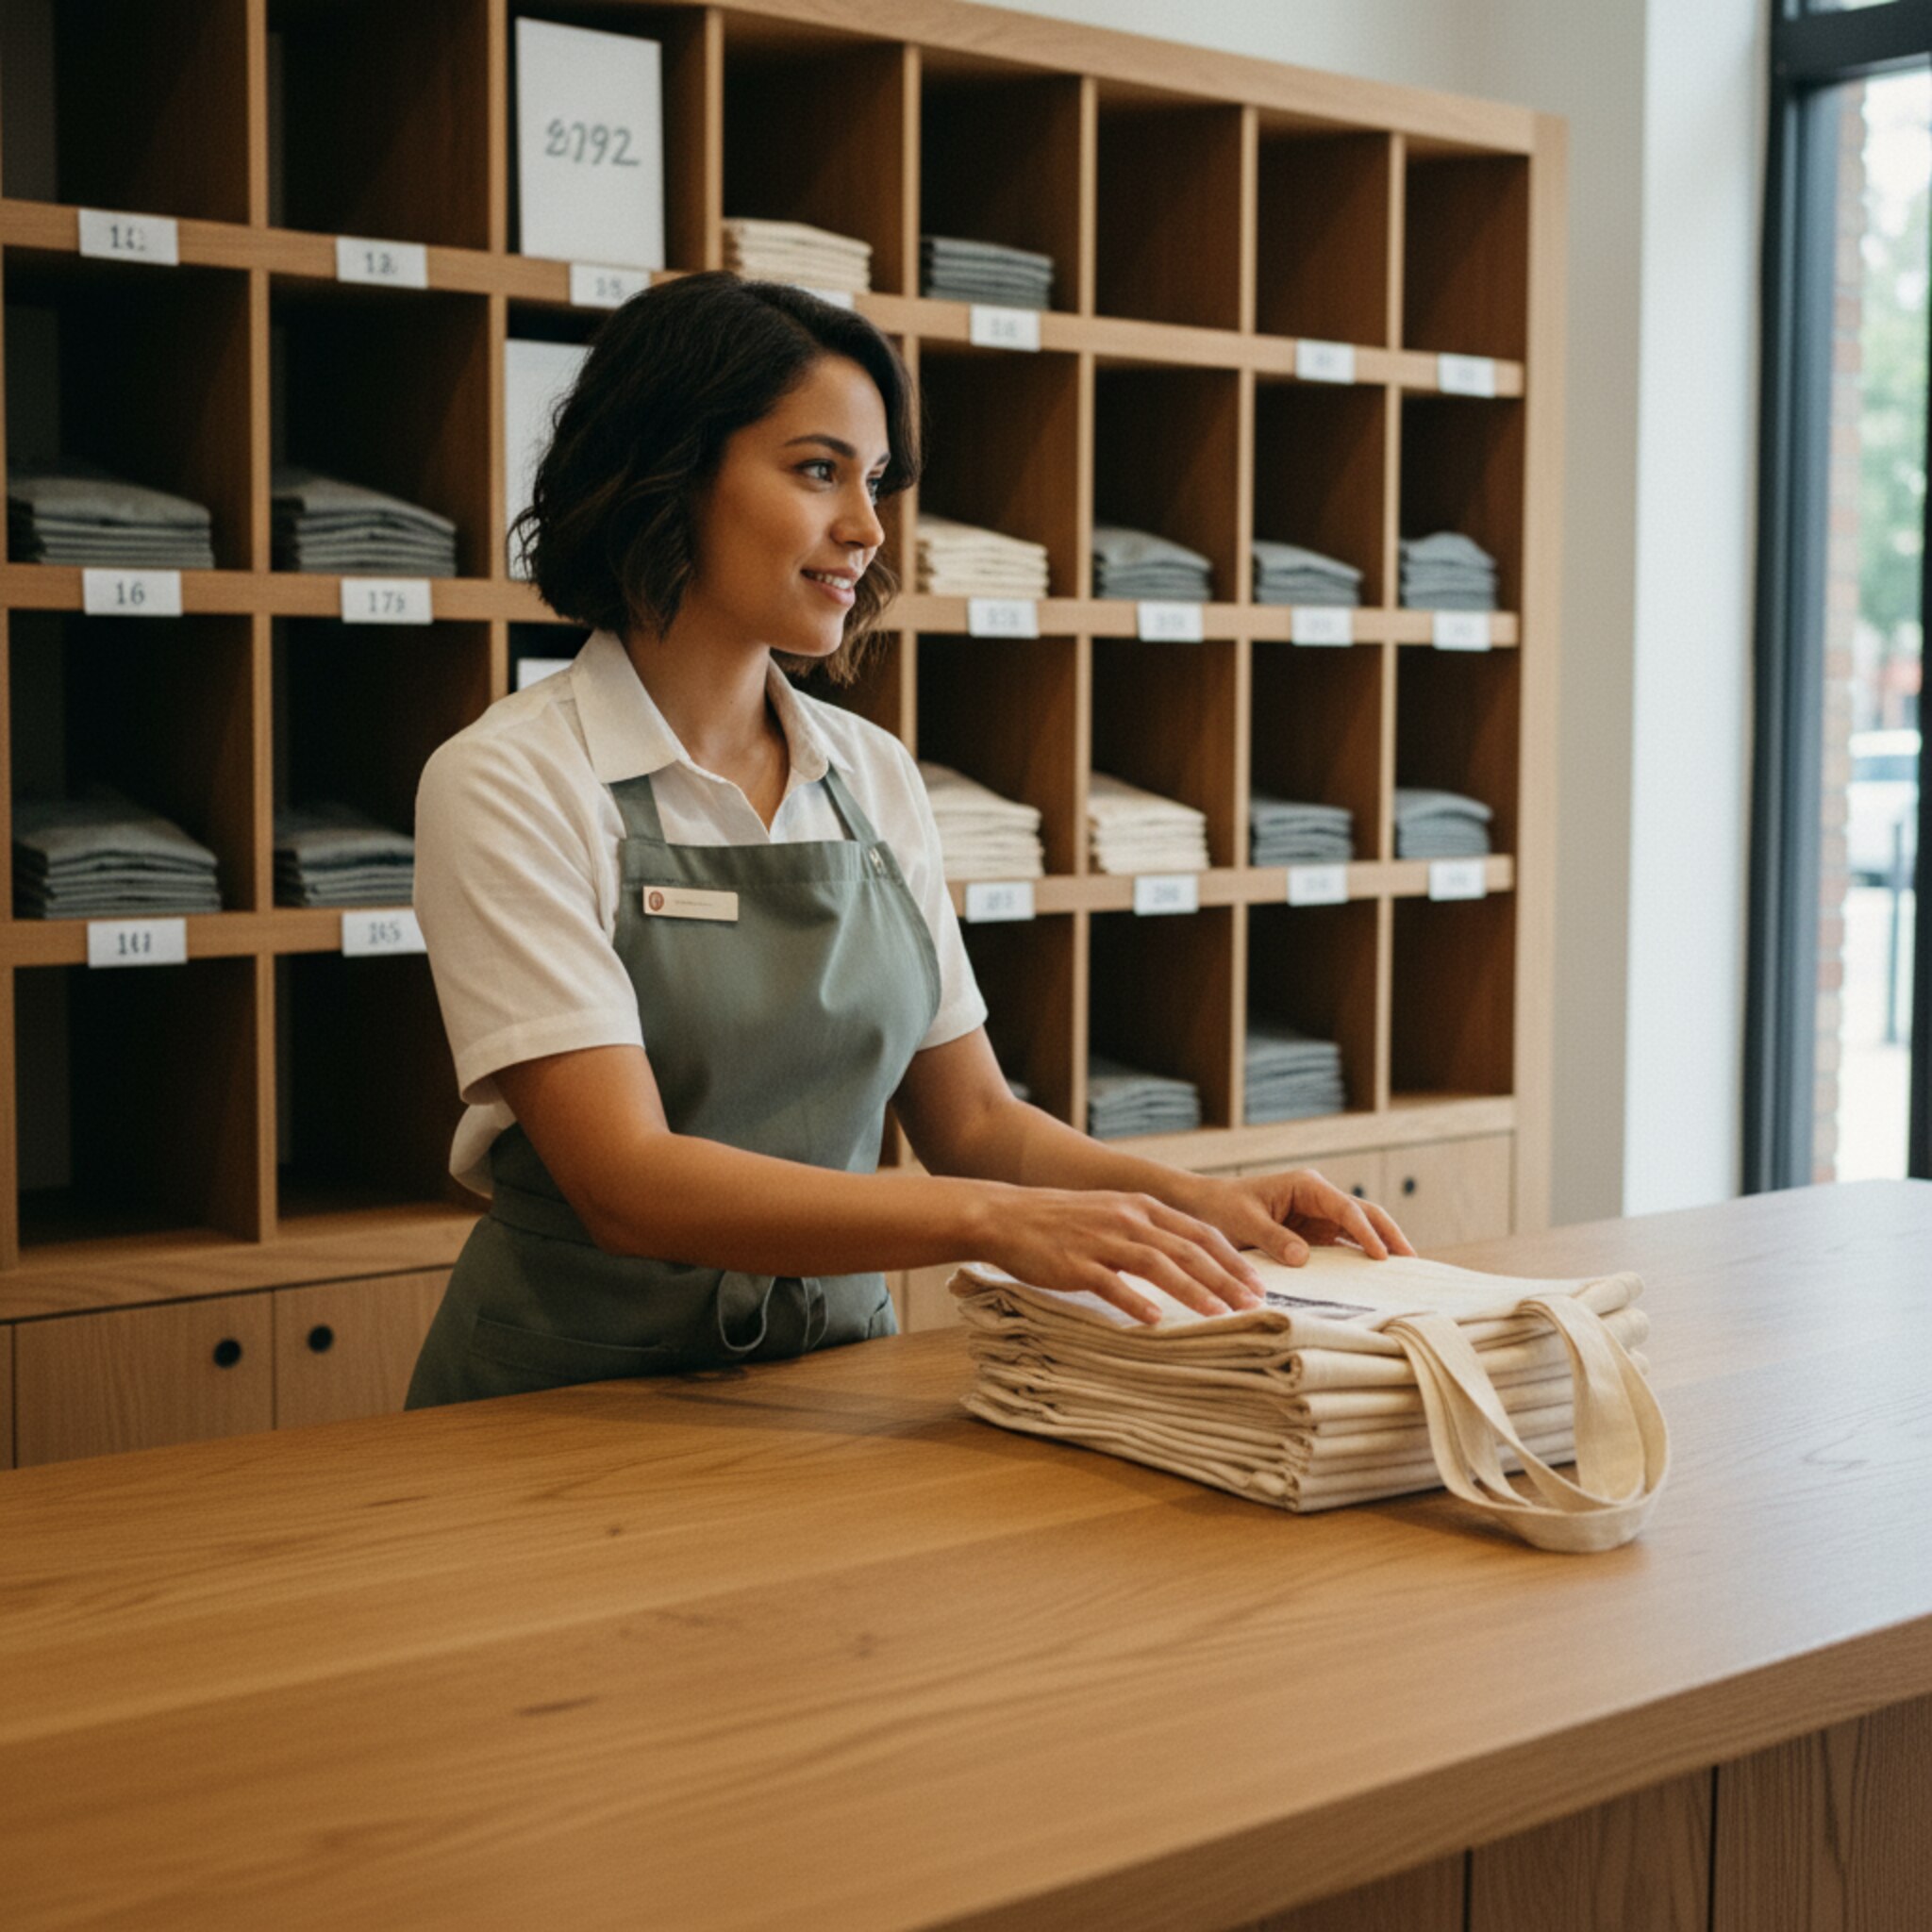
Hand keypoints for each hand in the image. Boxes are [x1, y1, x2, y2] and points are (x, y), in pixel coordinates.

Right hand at [976, 1184, 1267, 1325]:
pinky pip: (1111, 1283)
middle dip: (1225, 1278)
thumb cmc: (1062, 1220)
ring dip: (1193, 1290)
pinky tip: (1154, 1320)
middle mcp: (1128, 1218)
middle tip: (1254, 1303)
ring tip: (1219, 1314)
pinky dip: (1135, 1301)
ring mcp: (1102, 1239)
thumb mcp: (1113, 1212)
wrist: (1008, 1215)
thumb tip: (1187, 1260)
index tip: (1256, 1283)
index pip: (1199, 1231)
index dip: (1232, 1258)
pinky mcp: (1075, 1261)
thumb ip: (1148, 1231)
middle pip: (1188, 1248)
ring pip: (1158, 1264)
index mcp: (1141, 1206)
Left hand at [1179, 1168, 1417, 1267]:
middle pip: (1364, 1215)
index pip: (1346, 1208)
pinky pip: (1343, 1247)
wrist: (1205, 1207)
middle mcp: (1319, 1198)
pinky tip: (1374, 1278)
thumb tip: (1304, 1257)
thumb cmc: (1222, 1207)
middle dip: (1389, 1236)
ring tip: (1405, 1273)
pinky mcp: (1314, 1235)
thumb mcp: (1244, 1222)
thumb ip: (1274, 1238)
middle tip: (1412, 1263)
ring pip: (1359, 1231)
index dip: (1366, 1231)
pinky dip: (1360, 1260)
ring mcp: (1319, 1217)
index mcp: (1307, 1186)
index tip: (1381, 1255)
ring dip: (1380, 1248)